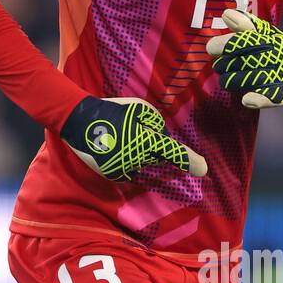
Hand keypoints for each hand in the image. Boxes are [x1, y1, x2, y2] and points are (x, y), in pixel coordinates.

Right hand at [60, 96, 206, 180]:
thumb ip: (155, 124)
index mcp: (146, 141)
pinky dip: (128, 160)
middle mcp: (139, 159)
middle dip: (155, 148)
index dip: (189, 160)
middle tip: (136, 133)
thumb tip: (162, 138)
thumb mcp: (139, 109)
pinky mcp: (115, 174)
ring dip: (140, 155)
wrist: (79, 121)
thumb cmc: (112, 110)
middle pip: (158, 158)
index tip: (203, 169)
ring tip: (122, 138)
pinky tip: (116, 147)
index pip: (172, 152)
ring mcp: (126, 168)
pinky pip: (130, 169)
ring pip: (144, 164)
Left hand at [206, 9, 282, 108]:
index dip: (226, 44)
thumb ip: (245, 25)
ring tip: (225, 81)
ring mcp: (282, 75)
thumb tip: (226, 14)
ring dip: (235, 81)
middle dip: (227, 65)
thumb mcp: (265, 34)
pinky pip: (271, 97)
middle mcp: (278, 56)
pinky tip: (246, 100)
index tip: (211, 49)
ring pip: (254, 78)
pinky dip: (258, 99)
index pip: (246, 40)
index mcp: (271, 40)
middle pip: (247, 61)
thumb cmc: (278, 50)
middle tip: (218, 67)